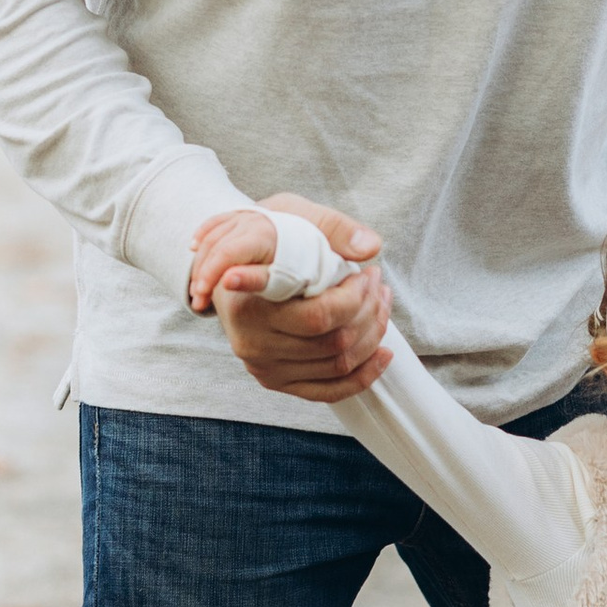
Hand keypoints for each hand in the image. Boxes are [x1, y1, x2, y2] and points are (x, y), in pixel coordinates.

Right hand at [196, 194, 392, 401]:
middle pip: (334, 342)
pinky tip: (383, 354)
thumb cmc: (262, 241)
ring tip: (380, 305)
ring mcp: (263, 367)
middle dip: (369, 311)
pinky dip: (363, 376)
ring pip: (338, 364)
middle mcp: (253, 344)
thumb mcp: (291, 216)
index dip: (355, 297)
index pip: (318, 317)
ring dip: (372, 335)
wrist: (223, 268)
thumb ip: (332, 227)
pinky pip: (328, 391)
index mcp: (249, 306)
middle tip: (377, 283)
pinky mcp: (275, 381)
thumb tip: (371, 247)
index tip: (368, 274)